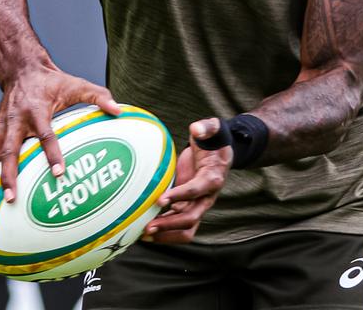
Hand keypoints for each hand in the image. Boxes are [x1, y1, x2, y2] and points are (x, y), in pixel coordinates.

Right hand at [0, 62, 120, 209]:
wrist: (20, 68)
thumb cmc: (52, 81)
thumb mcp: (77, 84)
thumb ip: (99, 96)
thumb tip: (119, 110)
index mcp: (37, 110)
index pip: (46, 135)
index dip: (52, 153)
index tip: (59, 173)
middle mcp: (16, 121)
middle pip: (9, 151)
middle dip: (9, 176)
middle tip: (11, 198)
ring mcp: (1, 128)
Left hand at [143, 118, 232, 243]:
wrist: (218, 152)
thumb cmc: (212, 140)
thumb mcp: (212, 129)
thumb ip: (206, 127)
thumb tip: (196, 129)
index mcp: (212, 179)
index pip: (195, 191)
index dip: (179, 196)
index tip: (159, 199)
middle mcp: (207, 197)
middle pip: (191, 219)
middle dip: (169, 224)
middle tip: (147, 226)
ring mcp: (198, 206)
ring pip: (186, 229)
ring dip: (166, 234)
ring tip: (144, 235)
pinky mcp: (189, 208)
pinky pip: (179, 227)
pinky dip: (164, 231)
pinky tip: (145, 231)